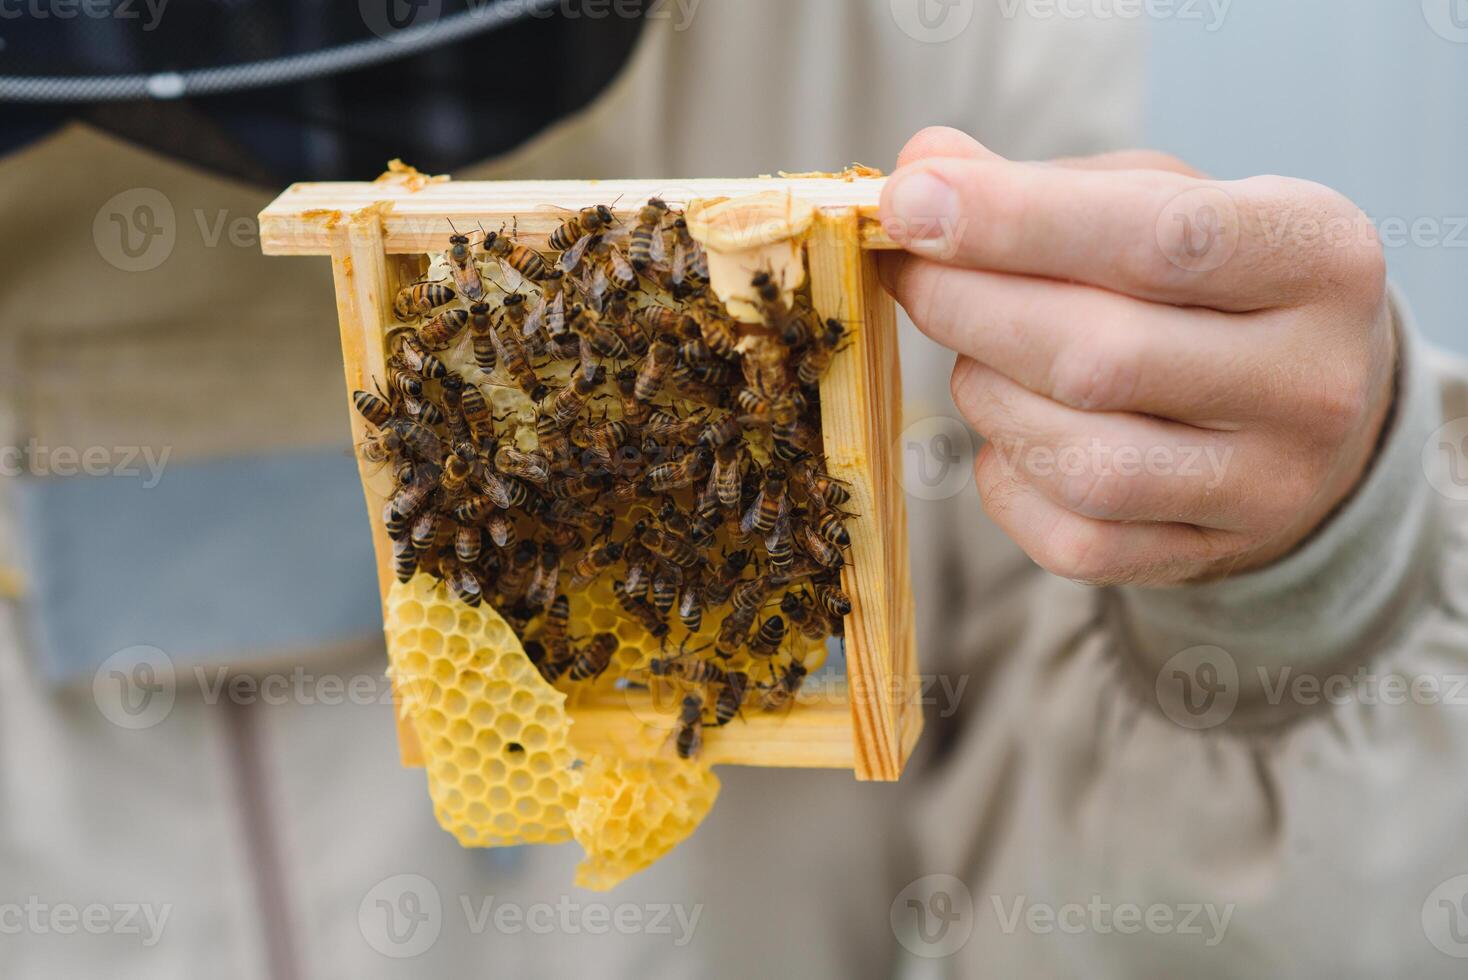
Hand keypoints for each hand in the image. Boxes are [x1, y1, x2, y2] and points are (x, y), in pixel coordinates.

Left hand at [878, 128, 1395, 585]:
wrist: (1308, 404)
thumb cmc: (1207, 281)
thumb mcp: (1157, 199)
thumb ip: (1042, 186)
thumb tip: (919, 172)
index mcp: (1320, 255)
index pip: (1160, 238)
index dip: (1014, 220)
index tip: (909, 202)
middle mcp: (1315, 380)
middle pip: (1101, 357)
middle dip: (970, 309)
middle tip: (914, 273)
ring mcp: (1269, 486)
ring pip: (1080, 461)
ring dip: (989, 397)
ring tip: (980, 357)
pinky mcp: (1212, 558)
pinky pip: (1071, 539)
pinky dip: (1009, 479)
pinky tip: (1015, 435)